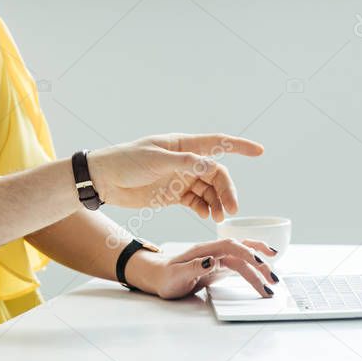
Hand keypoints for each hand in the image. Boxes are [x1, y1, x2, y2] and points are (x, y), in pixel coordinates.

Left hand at [87, 133, 263, 220]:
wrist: (102, 180)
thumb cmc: (125, 161)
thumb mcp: (155, 160)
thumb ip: (184, 163)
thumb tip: (211, 165)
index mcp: (181, 145)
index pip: (216, 143)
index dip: (238, 146)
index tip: (259, 151)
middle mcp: (184, 161)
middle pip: (216, 174)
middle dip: (227, 190)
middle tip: (231, 209)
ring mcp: (179, 178)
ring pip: (208, 190)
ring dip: (217, 202)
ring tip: (218, 217)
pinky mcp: (172, 195)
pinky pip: (197, 201)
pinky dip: (204, 208)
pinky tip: (206, 216)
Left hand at [130, 238, 279, 298]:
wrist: (156, 277)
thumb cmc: (164, 277)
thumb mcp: (176, 275)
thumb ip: (194, 267)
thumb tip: (212, 261)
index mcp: (203, 250)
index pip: (230, 246)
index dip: (246, 252)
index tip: (260, 263)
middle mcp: (212, 252)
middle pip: (241, 251)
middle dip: (260, 263)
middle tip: (274, 279)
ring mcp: (216, 259)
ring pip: (242, 260)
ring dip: (258, 270)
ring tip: (273, 283)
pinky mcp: (218, 268)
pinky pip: (239, 266)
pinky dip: (252, 271)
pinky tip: (262, 275)